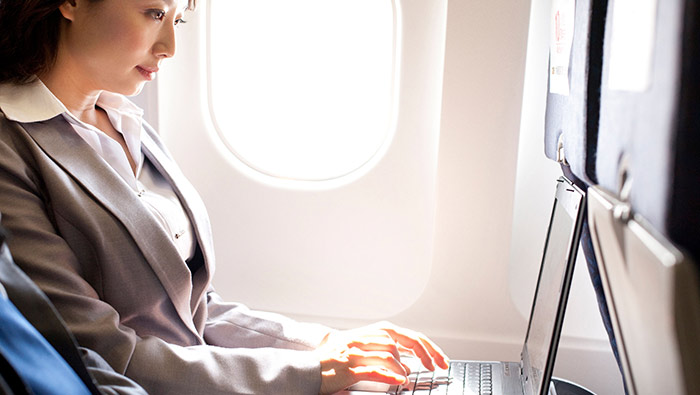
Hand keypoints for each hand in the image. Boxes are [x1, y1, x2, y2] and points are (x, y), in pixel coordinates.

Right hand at [315, 321, 448, 393]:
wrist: (307, 368)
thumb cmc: (333, 361)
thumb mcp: (359, 348)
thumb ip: (382, 348)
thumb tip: (408, 357)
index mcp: (369, 333)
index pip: (404, 334)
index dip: (425, 345)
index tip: (438, 357)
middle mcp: (364, 338)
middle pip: (401, 339)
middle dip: (424, 352)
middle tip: (437, 365)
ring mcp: (356, 352)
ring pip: (389, 353)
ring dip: (405, 367)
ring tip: (410, 377)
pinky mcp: (349, 368)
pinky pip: (374, 370)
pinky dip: (391, 376)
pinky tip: (400, 381)